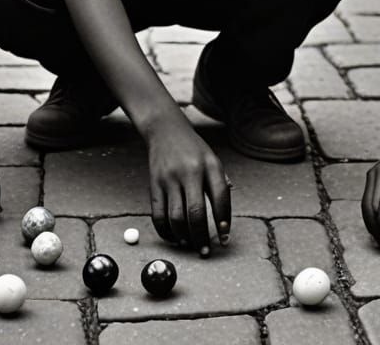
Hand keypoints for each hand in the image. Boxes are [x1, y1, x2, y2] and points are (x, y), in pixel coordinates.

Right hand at [146, 113, 230, 253]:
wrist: (165, 129)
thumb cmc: (193, 149)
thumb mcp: (212, 159)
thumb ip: (221, 185)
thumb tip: (225, 218)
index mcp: (210, 165)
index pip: (220, 198)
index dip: (223, 222)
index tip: (224, 238)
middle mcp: (190, 171)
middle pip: (196, 212)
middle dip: (201, 237)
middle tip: (205, 251)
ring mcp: (170, 178)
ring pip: (176, 217)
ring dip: (183, 237)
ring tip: (189, 244)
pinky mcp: (154, 184)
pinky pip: (158, 215)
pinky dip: (166, 231)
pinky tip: (174, 236)